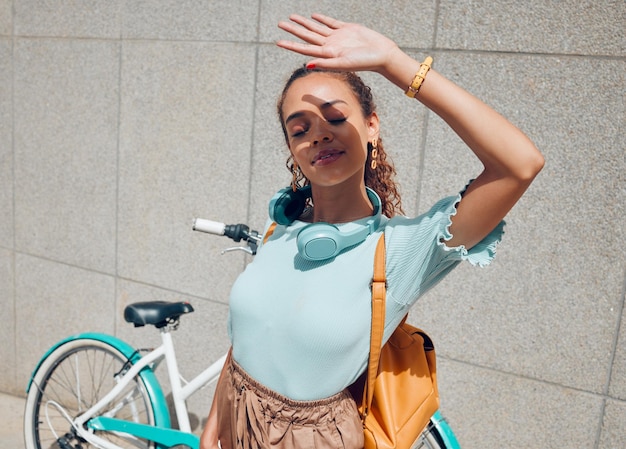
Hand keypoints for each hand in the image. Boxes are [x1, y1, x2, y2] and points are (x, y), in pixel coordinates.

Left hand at [277, 14, 400, 73]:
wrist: (382, 54)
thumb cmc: (365, 63)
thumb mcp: (344, 64)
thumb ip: (325, 64)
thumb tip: (307, 64)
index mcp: (327, 54)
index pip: (304, 48)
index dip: (291, 45)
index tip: (278, 41)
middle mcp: (330, 46)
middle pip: (307, 36)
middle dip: (293, 30)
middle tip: (280, 23)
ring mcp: (338, 37)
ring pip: (316, 27)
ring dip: (304, 23)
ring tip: (292, 17)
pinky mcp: (347, 29)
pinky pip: (331, 23)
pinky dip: (322, 19)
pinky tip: (313, 16)